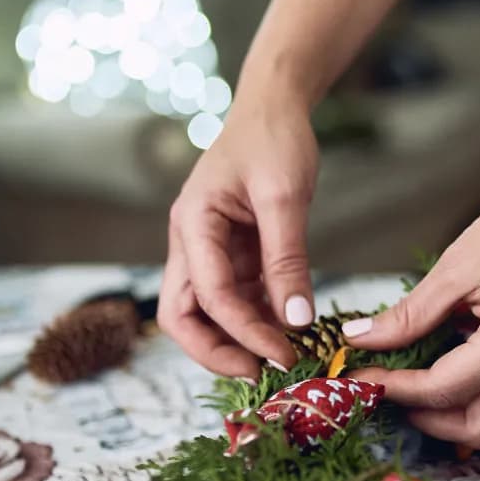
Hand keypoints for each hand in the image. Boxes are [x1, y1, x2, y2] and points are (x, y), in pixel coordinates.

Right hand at [160, 92, 317, 378]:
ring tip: (285, 359)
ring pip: (207, 314)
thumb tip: (297, 321)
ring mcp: (208, 251)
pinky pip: (236, 299)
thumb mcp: (285, 196)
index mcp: (192, 224)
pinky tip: (291, 334)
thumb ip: (288, 259)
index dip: (244, 332)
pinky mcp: (232, 255)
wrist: (274, 107)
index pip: (207, 296)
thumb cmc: (274, 139)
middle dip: (217, 352)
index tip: (284, 354)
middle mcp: (190, 243)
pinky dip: (258, 321)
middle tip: (265, 373)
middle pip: (182, 317)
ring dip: (240, 340)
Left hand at [346, 162, 479, 446]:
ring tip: (423, 390)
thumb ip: (409, 314)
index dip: (396, 387)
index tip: (363, 375)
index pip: (443, 390)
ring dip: (459, 420)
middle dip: (428, 420)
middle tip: (393, 390)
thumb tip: (360, 338)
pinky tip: (457, 376)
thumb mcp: (457, 267)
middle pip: (477, 430)